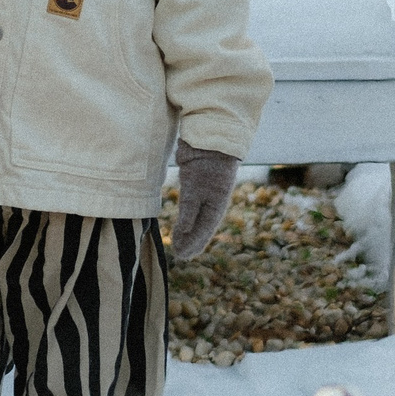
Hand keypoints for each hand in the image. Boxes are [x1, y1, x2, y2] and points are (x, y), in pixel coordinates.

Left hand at [169, 141, 238, 261]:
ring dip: (187, 232)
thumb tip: (184, 231)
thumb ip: (189, 210)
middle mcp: (212, 202)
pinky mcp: (195, 186)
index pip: (204, 230)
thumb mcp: (196, 188)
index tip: (183, 255)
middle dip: (191, 241)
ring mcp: (204, 194)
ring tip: (178, 245)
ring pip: (195, 218)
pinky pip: (190, 208)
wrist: (210, 140)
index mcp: (216, 205)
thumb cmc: (206, 164)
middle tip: (179, 255)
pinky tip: (180, 225)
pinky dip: (186, 218)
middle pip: (201, 227)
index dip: (194, 243)